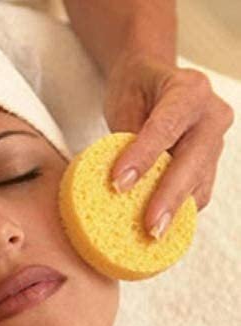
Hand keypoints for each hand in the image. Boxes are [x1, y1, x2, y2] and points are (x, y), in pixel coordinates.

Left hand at [103, 54, 234, 238]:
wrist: (155, 80)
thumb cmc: (136, 88)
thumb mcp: (124, 101)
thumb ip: (126, 137)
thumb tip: (119, 182)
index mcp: (189, 90)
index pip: (164, 127)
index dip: (142, 157)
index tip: (118, 184)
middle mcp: (211, 115)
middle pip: (192, 161)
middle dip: (169, 197)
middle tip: (150, 227)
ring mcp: (215, 141)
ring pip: (200, 181)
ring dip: (177, 212)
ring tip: (154, 237)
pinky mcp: (210, 163)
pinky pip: (199, 191)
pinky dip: (181, 211)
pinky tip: (163, 229)